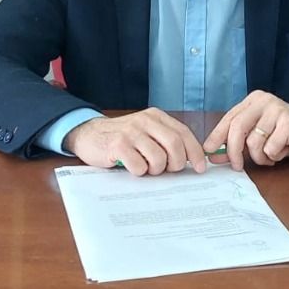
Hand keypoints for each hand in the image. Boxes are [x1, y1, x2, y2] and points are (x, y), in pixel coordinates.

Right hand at [64, 108, 207, 175]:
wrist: (88, 134)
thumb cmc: (122, 138)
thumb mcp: (145, 132)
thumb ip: (165, 140)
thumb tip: (191, 160)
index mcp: (156, 116)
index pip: (183, 132)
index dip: (194, 152)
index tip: (200, 167)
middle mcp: (145, 121)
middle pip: (174, 145)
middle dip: (177, 163)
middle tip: (169, 171)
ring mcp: (131, 132)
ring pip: (158, 158)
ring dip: (156, 170)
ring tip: (146, 168)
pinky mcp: (118, 145)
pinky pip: (139, 166)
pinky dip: (139, 172)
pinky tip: (131, 167)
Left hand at [204, 91, 288, 170]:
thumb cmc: (285, 135)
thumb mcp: (259, 136)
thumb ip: (238, 143)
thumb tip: (214, 155)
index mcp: (253, 101)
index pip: (229, 118)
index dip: (217, 136)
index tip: (209, 151)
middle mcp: (264, 101)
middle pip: (237, 128)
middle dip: (233, 151)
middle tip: (236, 166)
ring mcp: (277, 110)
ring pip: (254, 142)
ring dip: (260, 157)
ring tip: (271, 155)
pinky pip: (270, 148)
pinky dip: (274, 156)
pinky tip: (283, 151)